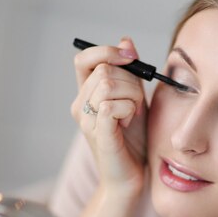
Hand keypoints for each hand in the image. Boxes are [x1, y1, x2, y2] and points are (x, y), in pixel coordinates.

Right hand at [71, 37, 147, 194]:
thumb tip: (125, 40)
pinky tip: (129, 123)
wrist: (132, 176)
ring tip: (132, 116)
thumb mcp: (135, 99)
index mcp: (86, 94)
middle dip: (130, 81)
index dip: (106, 51)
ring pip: (107, 84)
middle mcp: (80, 105)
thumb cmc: (133, 141)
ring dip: (131, 96)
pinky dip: (128, 110)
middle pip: (104, 70)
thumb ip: (131, 73)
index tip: (131, 57)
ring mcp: (86, 120)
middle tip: (137, 103)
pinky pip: (111, 106)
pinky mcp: (97, 134)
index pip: (84, 59)